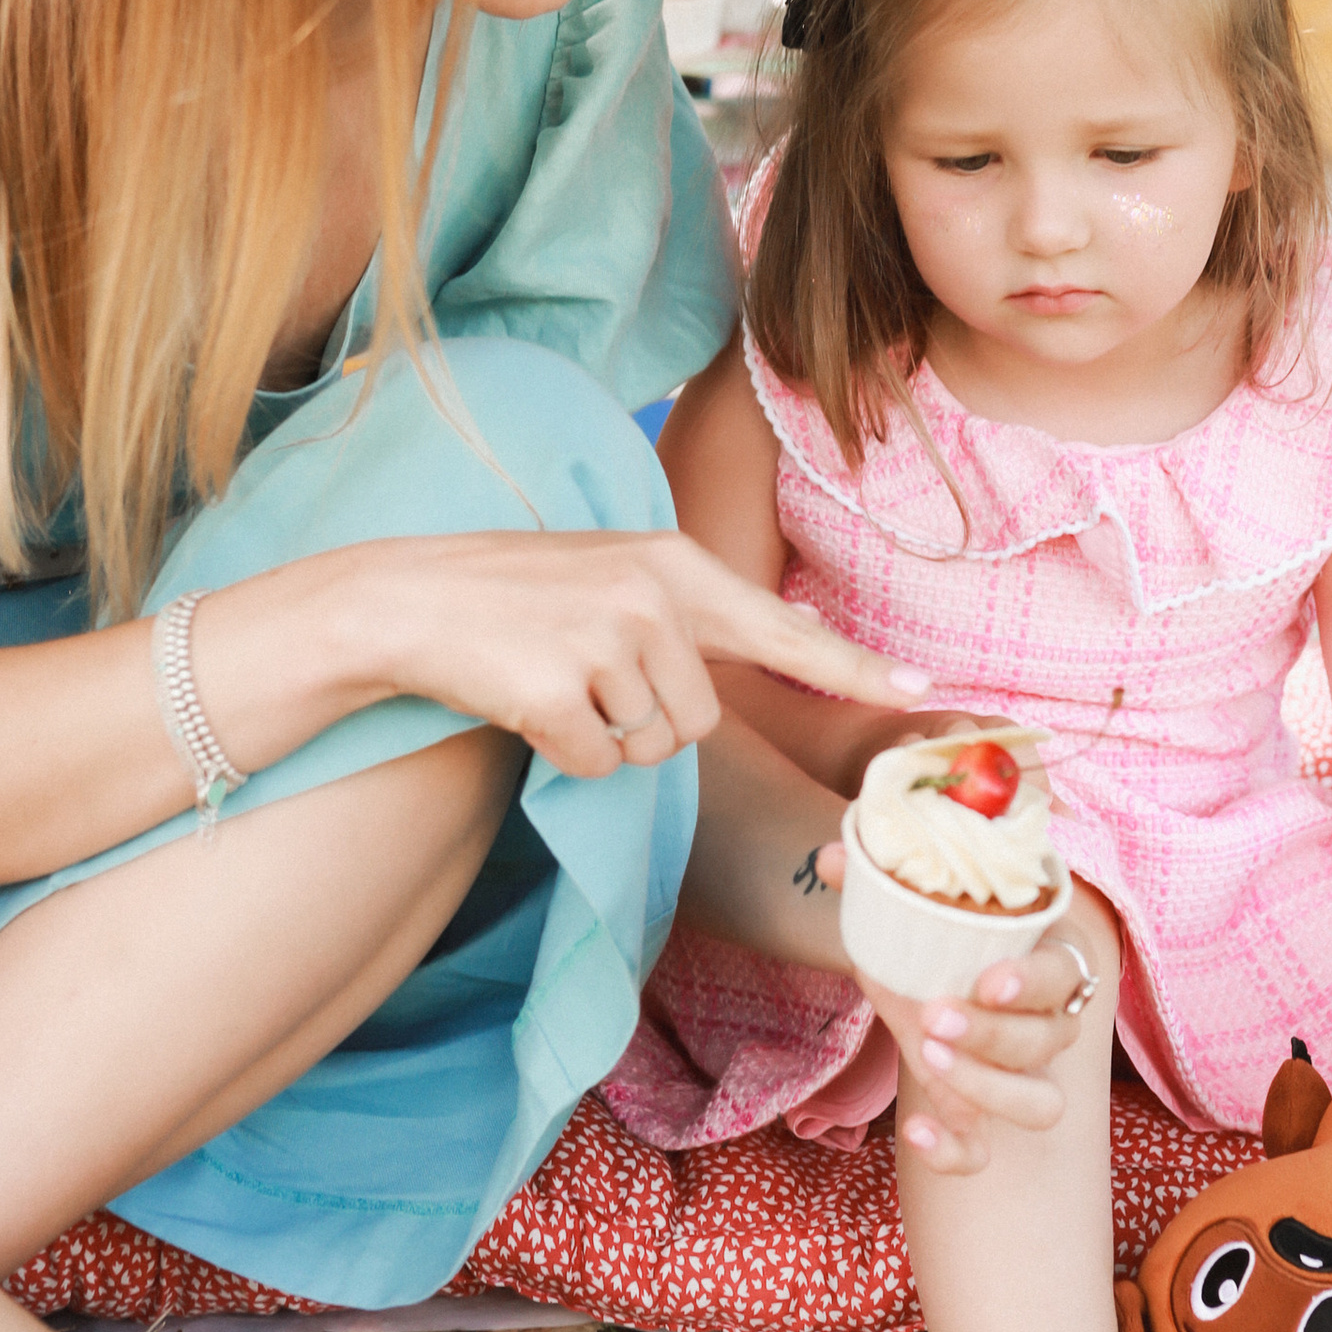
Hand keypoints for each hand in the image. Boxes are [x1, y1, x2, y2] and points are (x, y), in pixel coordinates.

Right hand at [302, 530, 928, 784]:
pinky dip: (566, 757)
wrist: (408, 599)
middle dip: (651, 723)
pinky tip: (527, 706)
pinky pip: (602, 767)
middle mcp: (652, 595)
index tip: (923, 687)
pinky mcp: (559, 688)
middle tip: (587, 678)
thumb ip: (680, 616)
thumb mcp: (611, 579)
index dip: (852, 665)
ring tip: (555, 683)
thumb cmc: (516, 599)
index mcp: (674, 564)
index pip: (781, 626)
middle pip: (703, 720)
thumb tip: (744, 673)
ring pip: (655, 750)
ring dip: (608, 739)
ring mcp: (605, 639)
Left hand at [850, 851, 1106, 1177]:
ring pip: (1041, 1104)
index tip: (988, 981)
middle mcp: (1049, 1022)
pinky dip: (953, 1152)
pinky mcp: (982, 1117)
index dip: (1033, 979)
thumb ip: (878, 878)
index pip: (1065, 970)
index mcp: (1048, 956)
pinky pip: (984, 1152)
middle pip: (1049, 1040)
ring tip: (927, 1056)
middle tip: (934, 1015)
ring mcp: (1022, 1077)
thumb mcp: (914, 903)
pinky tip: (915, 1128)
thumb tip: (831, 857)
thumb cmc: (939, 932)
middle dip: (993, 1034)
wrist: (929, 977)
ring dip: (989, 1087)